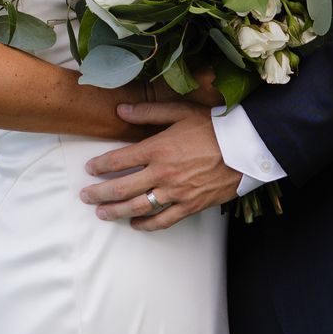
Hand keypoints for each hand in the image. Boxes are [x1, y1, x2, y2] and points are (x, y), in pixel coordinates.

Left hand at [81, 101, 240, 232]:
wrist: (247, 147)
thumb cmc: (215, 126)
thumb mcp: (180, 111)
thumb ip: (148, 112)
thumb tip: (120, 109)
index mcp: (158, 148)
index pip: (118, 160)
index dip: (99, 166)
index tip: (89, 169)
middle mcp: (162, 173)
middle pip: (121, 188)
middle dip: (99, 193)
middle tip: (85, 196)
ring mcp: (176, 192)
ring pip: (137, 207)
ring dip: (116, 212)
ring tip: (101, 213)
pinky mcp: (190, 206)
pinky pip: (163, 220)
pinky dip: (146, 224)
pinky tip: (135, 224)